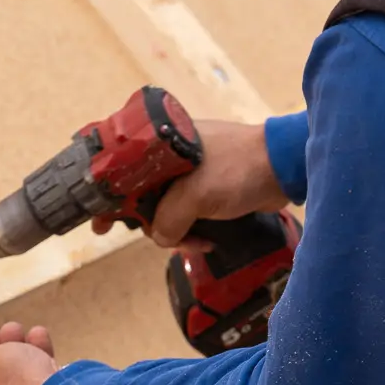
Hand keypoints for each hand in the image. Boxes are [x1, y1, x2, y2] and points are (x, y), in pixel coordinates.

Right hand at [94, 119, 287, 248]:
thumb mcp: (195, 195)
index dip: (106, 193)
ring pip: (165, 207)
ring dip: (174, 230)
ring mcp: (192, 171)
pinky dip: (191, 229)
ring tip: (191, 242)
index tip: (100, 222)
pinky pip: (188, 213)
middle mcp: (172, 153)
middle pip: (140, 192)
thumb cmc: (239, 169)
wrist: (284, 169)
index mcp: (162, 142)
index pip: (120, 164)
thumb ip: (168, 219)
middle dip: (146, 220)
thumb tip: (159, 237)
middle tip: (151, 238)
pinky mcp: (209, 187)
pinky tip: (204, 242)